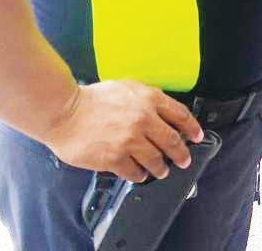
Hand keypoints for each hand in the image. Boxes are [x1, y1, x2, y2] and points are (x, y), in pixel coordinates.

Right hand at [40, 80, 203, 182]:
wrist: (64, 112)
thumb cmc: (92, 99)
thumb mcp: (127, 87)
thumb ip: (147, 97)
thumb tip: (161, 108)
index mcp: (150, 100)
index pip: (181, 115)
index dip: (193, 128)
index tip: (197, 137)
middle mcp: (144, 120)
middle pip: (172, 141)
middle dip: (181, 154)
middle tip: (184, 160)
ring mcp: (130, 141)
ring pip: (156, 159)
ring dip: (161, 167)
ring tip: (161, 171)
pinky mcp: (114, 158)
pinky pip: (134, 172)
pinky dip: (139, 175)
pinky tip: (139, 175)